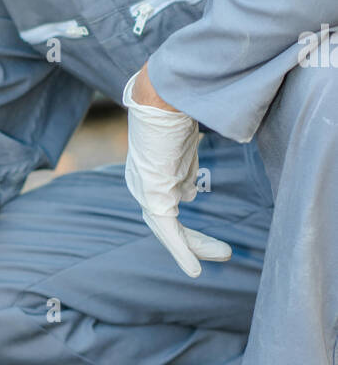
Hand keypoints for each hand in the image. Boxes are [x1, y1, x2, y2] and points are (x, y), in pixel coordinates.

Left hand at [122, 68, 231, 277]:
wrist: (162, 95)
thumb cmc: (175, 105)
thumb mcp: (182, 139)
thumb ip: (184, 163)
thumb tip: (190, 190)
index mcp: (147, 169)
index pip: (166, 200)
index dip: (184, 218)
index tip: (204, 229)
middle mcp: (141, 182)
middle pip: (165, 220)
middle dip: (191, 239)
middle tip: (222, 251)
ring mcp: (144, 190)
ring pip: (169, 228)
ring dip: (196, 246)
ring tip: (223, 254)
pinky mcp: (152, 195)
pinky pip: (168, 230)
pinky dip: (181, 251)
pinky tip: (194, 269)